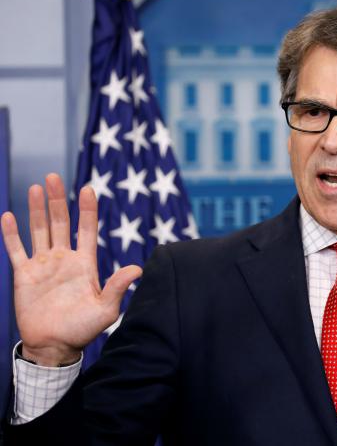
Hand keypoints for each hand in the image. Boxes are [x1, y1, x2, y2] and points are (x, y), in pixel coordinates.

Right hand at [0, 173, 140, 365]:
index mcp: (85, 263)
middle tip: (53, 176)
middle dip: (57, 200)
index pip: (86, 230)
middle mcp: (64, 259)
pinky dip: (11, 234)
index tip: (88, 189)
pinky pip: (16, 250)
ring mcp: (44, 265)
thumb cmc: (83, 329)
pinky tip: (8, 215)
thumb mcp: (105, 309)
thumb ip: (117, 287)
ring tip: (36, 187)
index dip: (87, 210)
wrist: (55, 346)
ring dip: (36, 210)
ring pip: (40, 230)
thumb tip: (137, 269)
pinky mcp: (25, 275)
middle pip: (61, 223)